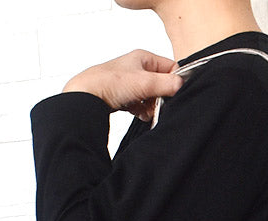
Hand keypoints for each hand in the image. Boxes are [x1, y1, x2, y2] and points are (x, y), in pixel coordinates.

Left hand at [63, 49, 183, 121]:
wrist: (85, 96)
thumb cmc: (108, 83)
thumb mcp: (143, 82)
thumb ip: (166, 84)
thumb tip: (182, 85)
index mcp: (143, 58)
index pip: (170, 67)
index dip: (174, 82)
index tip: (174, 94)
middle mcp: (137, 68)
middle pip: (161, 84)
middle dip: (161, 98)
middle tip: (158, 106)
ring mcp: (130, 83)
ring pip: (151, 96)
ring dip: (152, 107)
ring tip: (146, 112)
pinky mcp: (124, 96)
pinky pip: (141, 105)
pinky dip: (142, 111)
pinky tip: (139, 114)